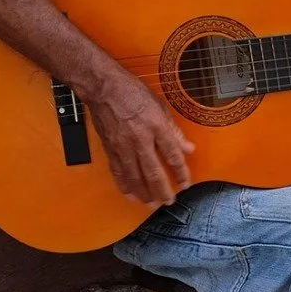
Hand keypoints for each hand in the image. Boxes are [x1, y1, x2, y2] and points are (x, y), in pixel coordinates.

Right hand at [83, 71, 195, 205]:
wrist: (103, 87)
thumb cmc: (131, 91)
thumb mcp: (160, 105)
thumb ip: (173, 130)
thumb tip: (187, 148)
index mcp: (156, 126)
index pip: (173, 155)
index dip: (181, 172)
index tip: (186, 183)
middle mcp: (140, 139)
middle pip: (153, 172)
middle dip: (162, 190)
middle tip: (169, 201)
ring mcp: (123, 146)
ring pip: (134, 176)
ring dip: (144, 193)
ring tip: (151, 204)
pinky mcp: (110, 148)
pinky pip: (118, 171)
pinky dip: (124, 185)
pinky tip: (130, 194)